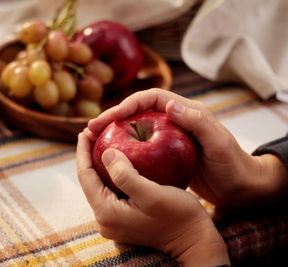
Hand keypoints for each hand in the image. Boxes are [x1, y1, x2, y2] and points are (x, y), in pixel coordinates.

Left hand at [76, 132, 229, 266]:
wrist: (194, 240)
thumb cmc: (179, 216)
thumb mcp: (152, 194)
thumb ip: (125, 175)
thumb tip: (106, 153)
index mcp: (107, 212)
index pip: (85, 176)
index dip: (83, 151)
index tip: (86, 130)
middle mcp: (104, 219)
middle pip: (90, 180)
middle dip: (90, 155)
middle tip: (92, 131)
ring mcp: (113, 221)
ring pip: (100, 184)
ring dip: (100, 163)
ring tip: (101, 140)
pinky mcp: (122, 218)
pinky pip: (110, 190)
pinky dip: (112, 173)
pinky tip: (118, 158)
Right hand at [87, 88, 287, 205]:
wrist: (241, 186)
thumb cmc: (232, 165)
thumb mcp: (218, 143)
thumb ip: (198, 122)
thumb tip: (169, 104)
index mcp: (185, 110)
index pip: (150, 98)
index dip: (127, 104)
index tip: (109, 117)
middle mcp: (173, 120)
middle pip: (137, 111)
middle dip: (113, 117)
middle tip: (90, 129)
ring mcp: (167, 137)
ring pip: (135, 128)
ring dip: (114, 133)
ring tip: (94, 142)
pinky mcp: (164, 154)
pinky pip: (139, 147)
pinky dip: (124, 150)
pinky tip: (111, 160)